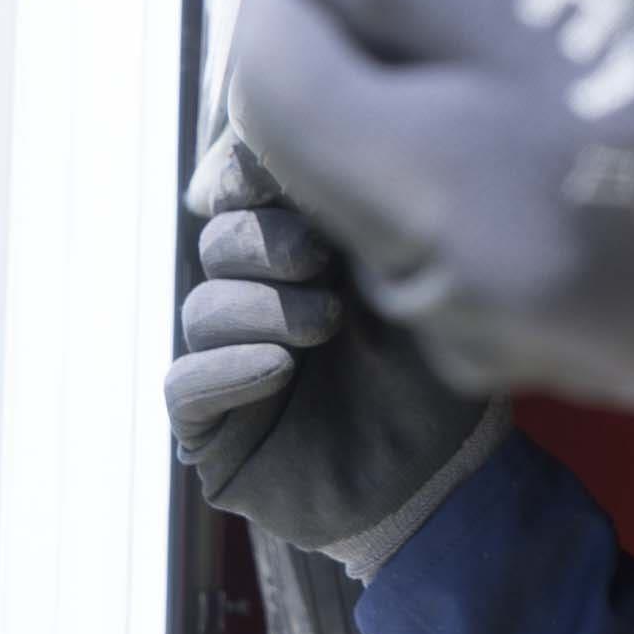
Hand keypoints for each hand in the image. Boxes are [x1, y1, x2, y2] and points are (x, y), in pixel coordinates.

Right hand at [167, 119, 509, 577]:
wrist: (448, 479)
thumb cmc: (443, 373)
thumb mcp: (416, 283)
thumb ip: (365, 220)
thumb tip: (306, 153)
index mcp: (310, 251)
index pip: (247, 192)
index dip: (250, 176)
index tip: (280, 175)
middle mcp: (263, 297)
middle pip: (222, 240)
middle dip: (265, 241)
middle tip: (320, 259)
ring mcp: (232, 358)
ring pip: (204, 306)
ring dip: (262, 307)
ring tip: (325, 326)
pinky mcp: (212, 424)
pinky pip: (185, 381)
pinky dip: (228, 366)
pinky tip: (278, 367)